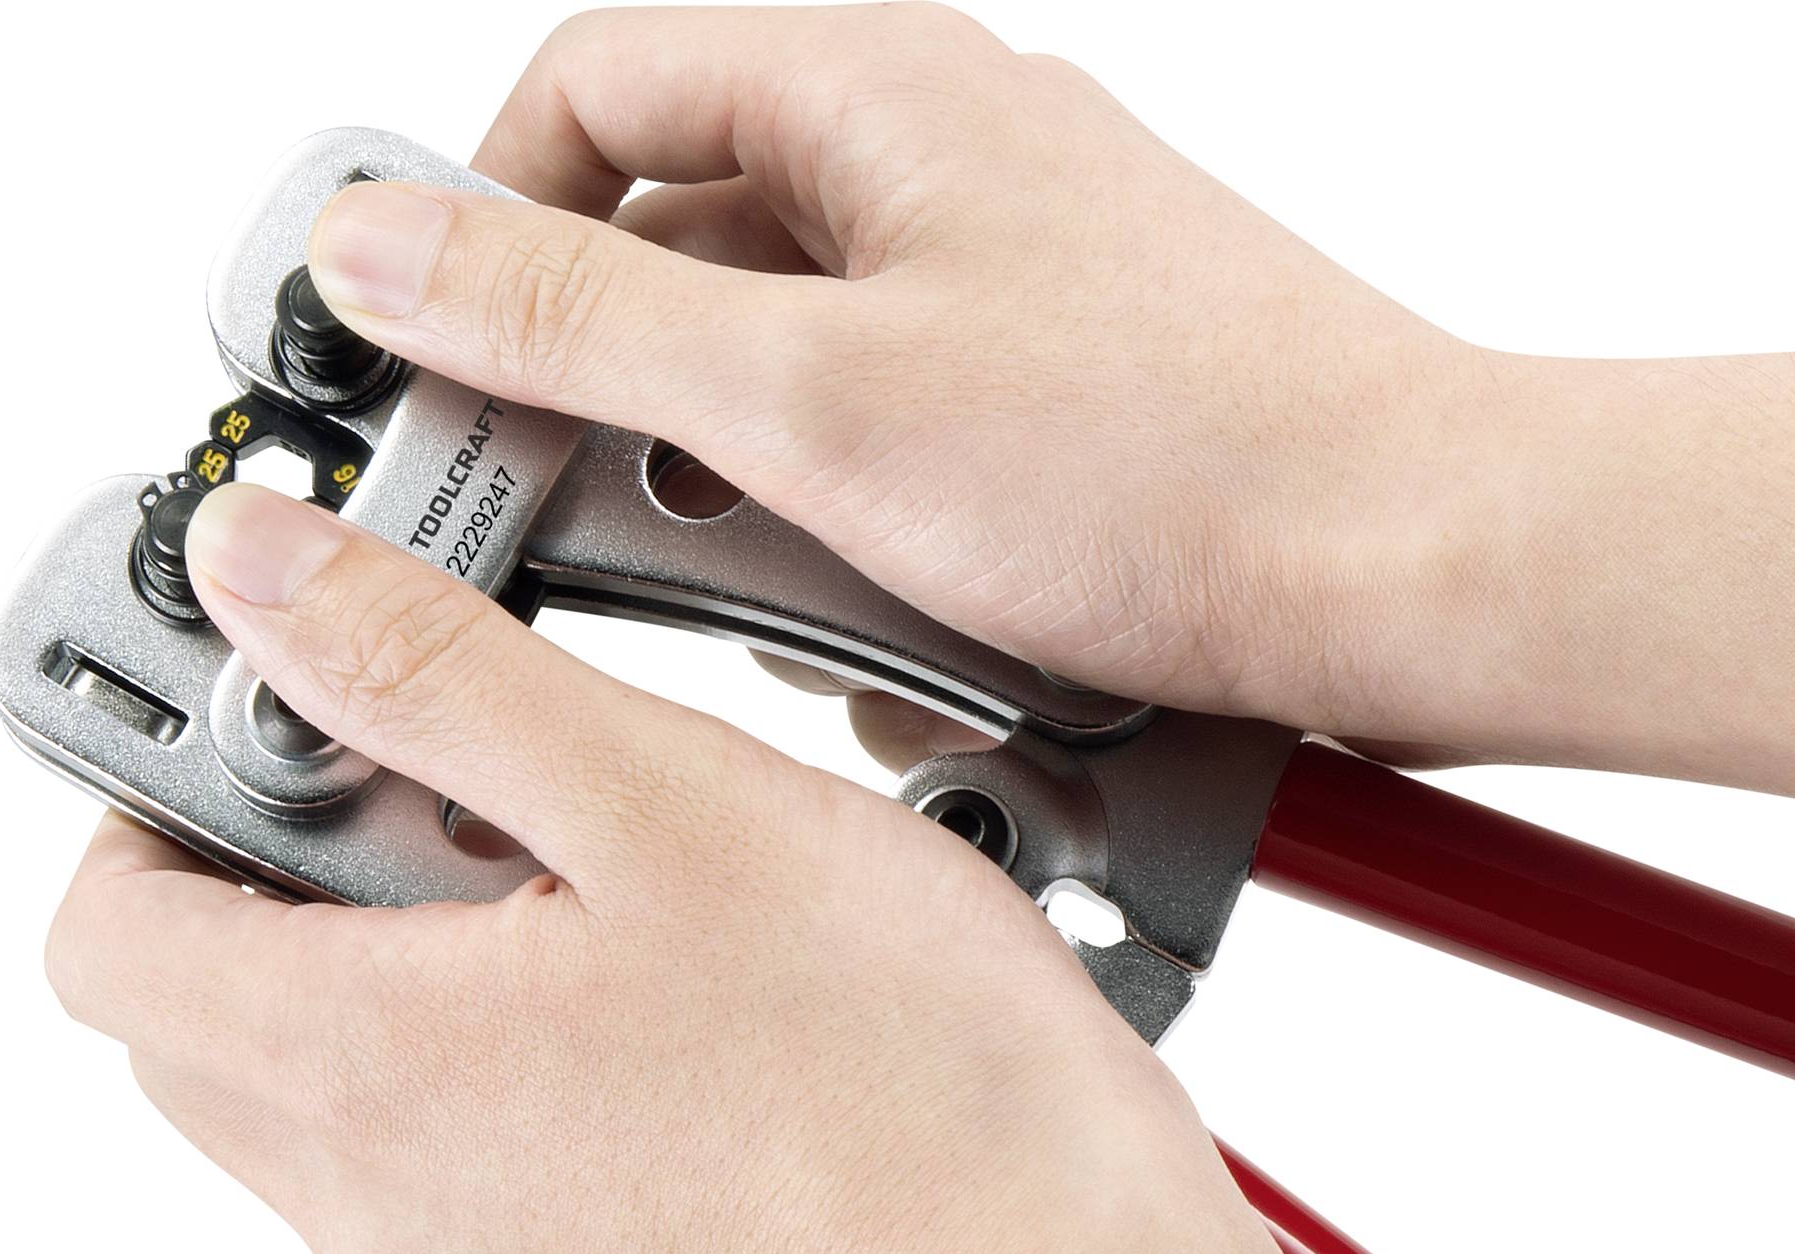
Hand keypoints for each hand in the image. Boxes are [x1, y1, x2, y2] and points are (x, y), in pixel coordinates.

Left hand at [41, 483, 1794, 1253]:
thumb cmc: (911, 1099)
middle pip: (222, 1028)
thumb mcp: (667, 803)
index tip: (306, 724)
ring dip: (436, 991)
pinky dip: (535, 1100)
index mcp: (359, 1069)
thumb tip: (259, 578)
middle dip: (310, 886)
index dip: (170, 797)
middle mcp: (386, 1218)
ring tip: (639, 915)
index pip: (109, 927)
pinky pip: (494, 1196)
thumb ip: (438, 674)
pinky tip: (712, 1044)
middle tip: (493, 801)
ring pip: (365, 1114)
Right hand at [298, 3, 1509, 766]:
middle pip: (684, 241)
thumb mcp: (813, 398)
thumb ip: (575, 318)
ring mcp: (1015, 283)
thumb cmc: (1179, 464)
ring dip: (768, 504)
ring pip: (792, 373)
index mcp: (879, 87)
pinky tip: (918, 628)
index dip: (484, 217)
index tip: (437, 357)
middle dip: (639, 404)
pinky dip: (877, 542)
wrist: (1410, 573)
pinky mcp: (1067, 405)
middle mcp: (949, 160)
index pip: (591, 85)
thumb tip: (384, 254)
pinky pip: (902, 451)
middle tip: (622, 521)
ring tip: (827, 591)